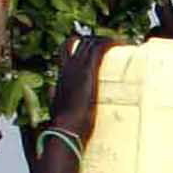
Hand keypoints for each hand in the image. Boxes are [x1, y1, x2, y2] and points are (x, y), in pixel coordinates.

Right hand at [35, 34, 112, 156]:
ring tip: (122, 43)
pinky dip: (110, 44)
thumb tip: (51, 91)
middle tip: (115, 46)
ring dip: (106, 41)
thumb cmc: (61, 125)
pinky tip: (121, 43)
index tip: (94, 46)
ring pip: (90, 44)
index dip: (80, 44)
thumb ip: (52, 98)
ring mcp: (77, 70)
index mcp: (62, 76)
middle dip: (97, 41)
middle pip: (81, 43)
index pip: (67, 49)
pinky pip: (99, 50)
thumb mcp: (54, 108)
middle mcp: (68, 69)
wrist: (65, 131)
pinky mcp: (88, 73)